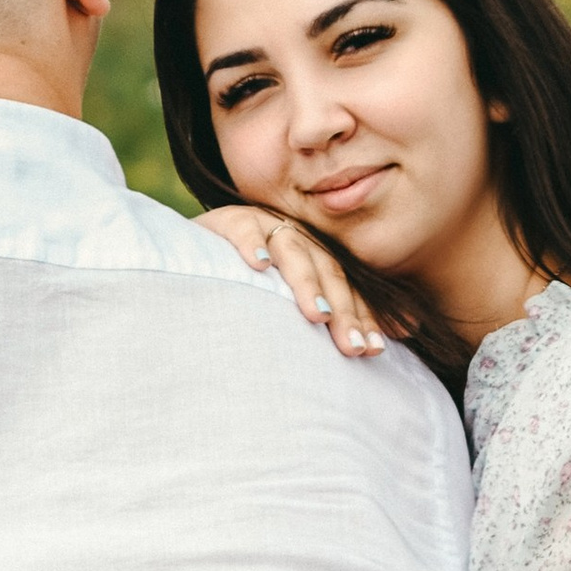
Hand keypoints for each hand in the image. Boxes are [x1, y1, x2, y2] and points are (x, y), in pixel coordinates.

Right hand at [191, 202, 388, 354]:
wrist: (189, 254)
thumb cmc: (243, 290)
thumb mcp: (284, 305)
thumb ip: (326, 319)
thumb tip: (382, 348)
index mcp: (311, 255)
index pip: (343, 286)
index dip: (360, 316)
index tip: (372, 350)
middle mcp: (293, 237)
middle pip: (326, 270)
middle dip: (342, 309)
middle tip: (351, 345)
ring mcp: (263, 225)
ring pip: (293, 250)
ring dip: (306, 282)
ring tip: (316, 312)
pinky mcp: (228, 221)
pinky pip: (243, 230)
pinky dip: (252, 243)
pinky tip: (258, 263)